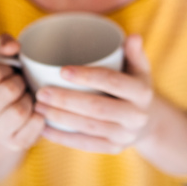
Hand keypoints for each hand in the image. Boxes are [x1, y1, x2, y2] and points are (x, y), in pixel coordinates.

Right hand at [0, 33, 44, 150]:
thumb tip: (14, 47)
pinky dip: (41, 114)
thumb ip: (4, 46)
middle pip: (7, 91)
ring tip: (29, 97)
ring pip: (19, 111)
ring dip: (30, 100)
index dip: (6, 67)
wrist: (13, 121)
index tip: (10, 70)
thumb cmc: (7, 83)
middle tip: (23, 84)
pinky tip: (37, 111)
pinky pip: (35, 125)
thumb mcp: (2, 62)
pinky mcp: (15, 144)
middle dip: (20, 83)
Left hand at [34, 34, 155, 153]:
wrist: (148, 121)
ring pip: (88, 127)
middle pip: (97, 107)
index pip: (113, 82)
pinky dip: (62, 137)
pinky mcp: (113, 149)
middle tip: (41, 92)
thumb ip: (134, 52)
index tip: (62, 70)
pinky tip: (44, 127)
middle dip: (66, 100)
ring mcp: (125, 135)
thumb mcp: (139, 68)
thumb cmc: (134, 85)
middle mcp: (136, 116)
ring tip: (38, 106)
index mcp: (142, 92)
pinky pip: (85, 144)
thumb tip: (133, 36)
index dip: (88, 76)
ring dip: (60, 117)